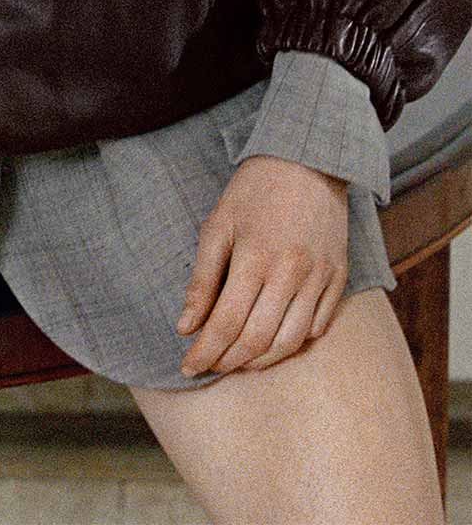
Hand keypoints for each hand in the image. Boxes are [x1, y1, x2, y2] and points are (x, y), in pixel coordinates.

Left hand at [174, 155, 349, 375]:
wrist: (308, 159)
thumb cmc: (255, 191)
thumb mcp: (218, 224)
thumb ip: (202, 278)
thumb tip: (185, 326)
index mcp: (255, 257)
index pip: (226, 322)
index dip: (205, 350)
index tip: (188, 366)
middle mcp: (290, 273)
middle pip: (257, 339)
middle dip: (229, 361)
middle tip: (210, 366)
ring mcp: (319, 278)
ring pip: (291, 342)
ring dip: (262, 361)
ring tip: (238, 362)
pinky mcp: (339, 278)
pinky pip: (319, 328)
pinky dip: (294, 344)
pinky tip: (274, 344)